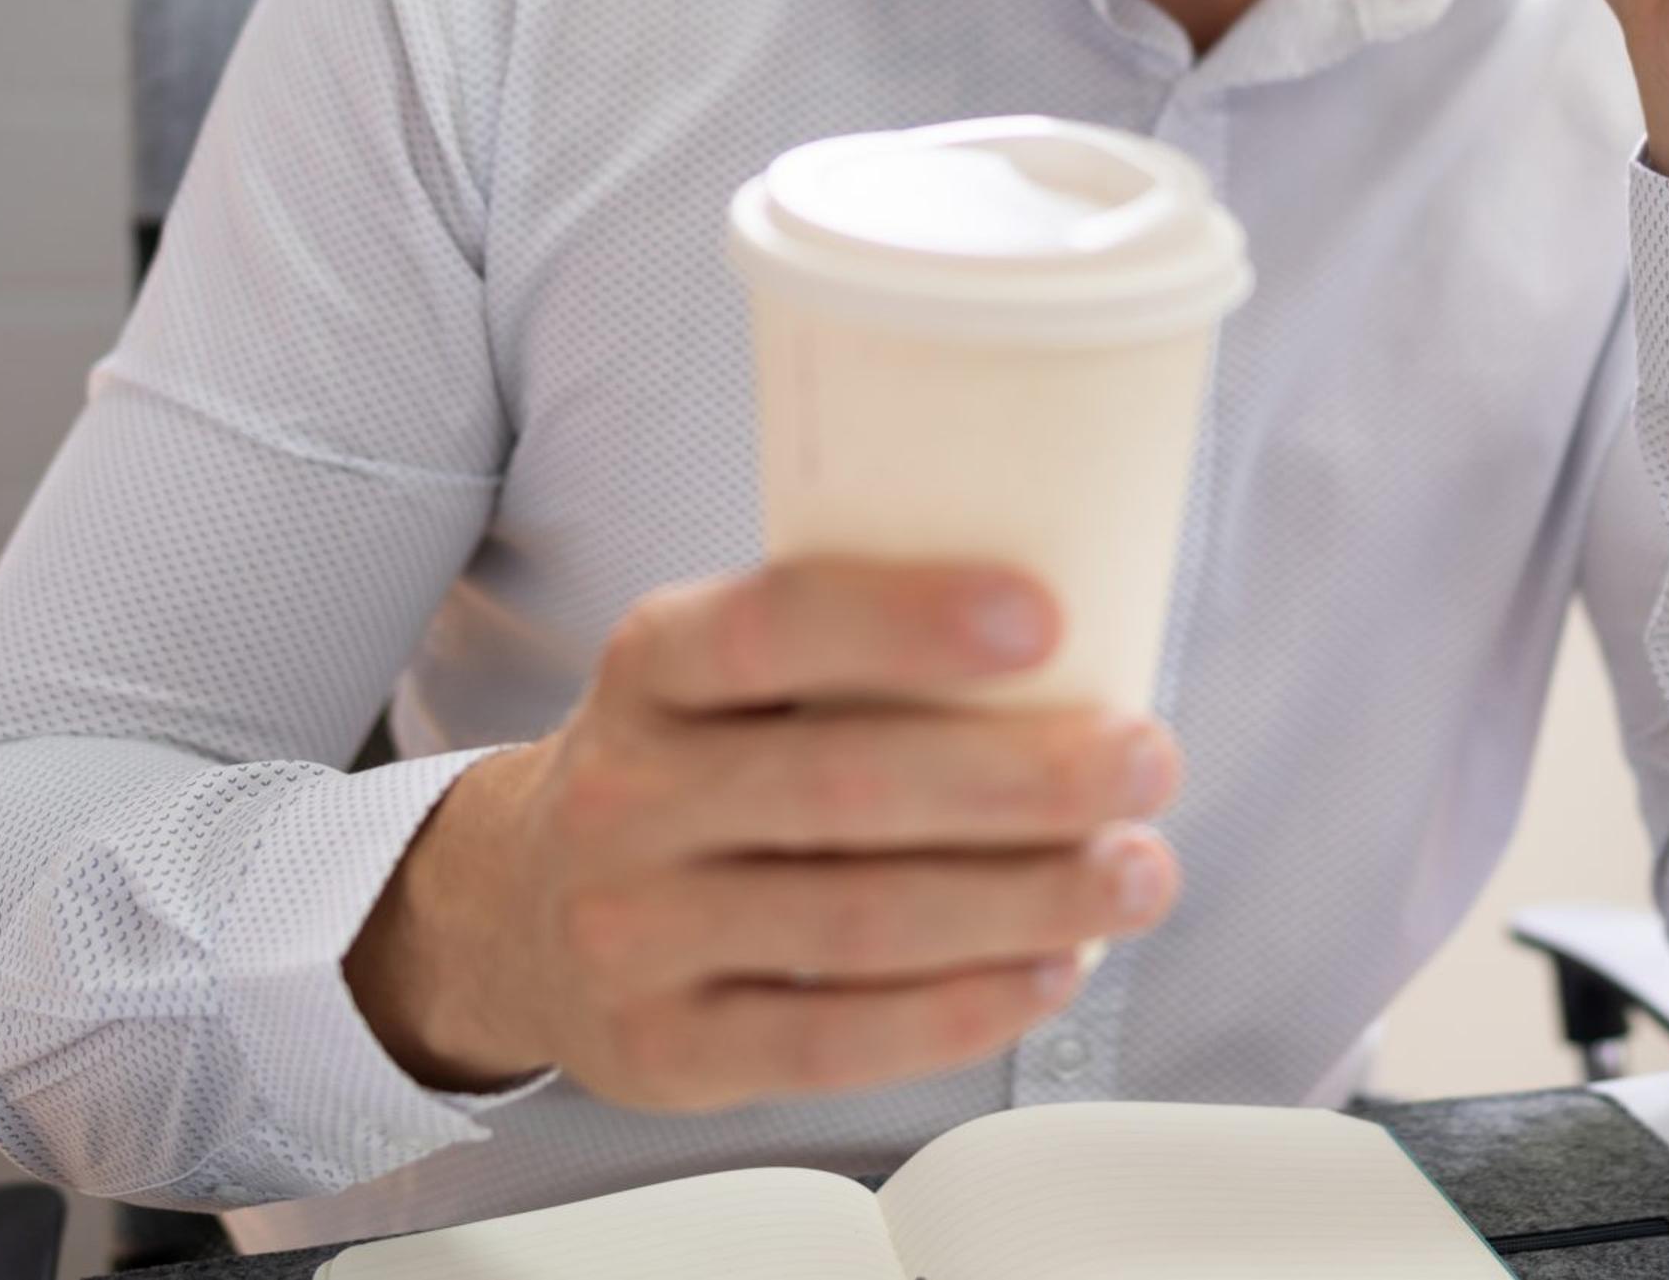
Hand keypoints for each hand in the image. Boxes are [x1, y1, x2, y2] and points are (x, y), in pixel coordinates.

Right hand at [345, 558, 1181, 1109]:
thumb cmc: (692, 765)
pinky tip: (1051, 970)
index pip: (772, 627)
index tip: (1044, 617)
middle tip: (1146, 758)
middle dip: (1022, 778)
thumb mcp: (724, 676)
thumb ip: (854, 652)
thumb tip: (1083, 632)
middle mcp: (625, 795)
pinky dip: (961, 1010)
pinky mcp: (667, 1051)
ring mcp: (634, 933)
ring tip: (1137, 872)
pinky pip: (833, 1041)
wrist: (522, 908)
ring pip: (856, 923)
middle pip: (844, 786)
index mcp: (651, 664)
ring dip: (1025, 900)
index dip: (907, 621)